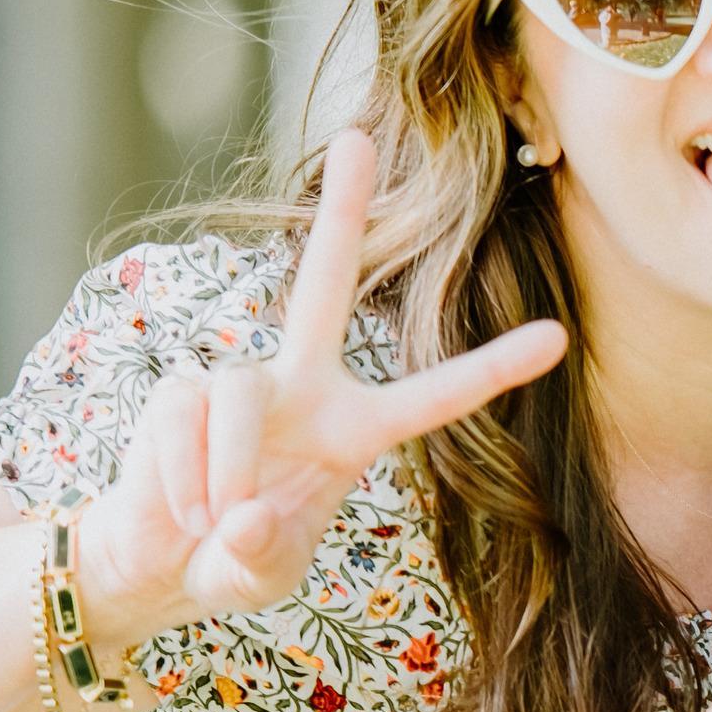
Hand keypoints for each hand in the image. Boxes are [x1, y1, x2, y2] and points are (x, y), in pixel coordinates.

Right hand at [79, 129, 566, 646]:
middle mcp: (303, 387)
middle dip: (341, 213)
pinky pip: (185, 423)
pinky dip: (180, 479)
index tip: (558, 336)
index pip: (434, 397)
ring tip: (210, 525)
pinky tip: (180, 511)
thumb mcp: (258, 576)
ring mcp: (238, 382)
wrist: (152, 566)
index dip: (492, 369)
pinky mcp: (176, 392)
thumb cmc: (231, 563)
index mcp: (356, 431)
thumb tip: (242, 515)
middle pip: (325, 283)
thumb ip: (259, 556)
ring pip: (237, 400)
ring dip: (223, 472)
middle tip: (359, 135)